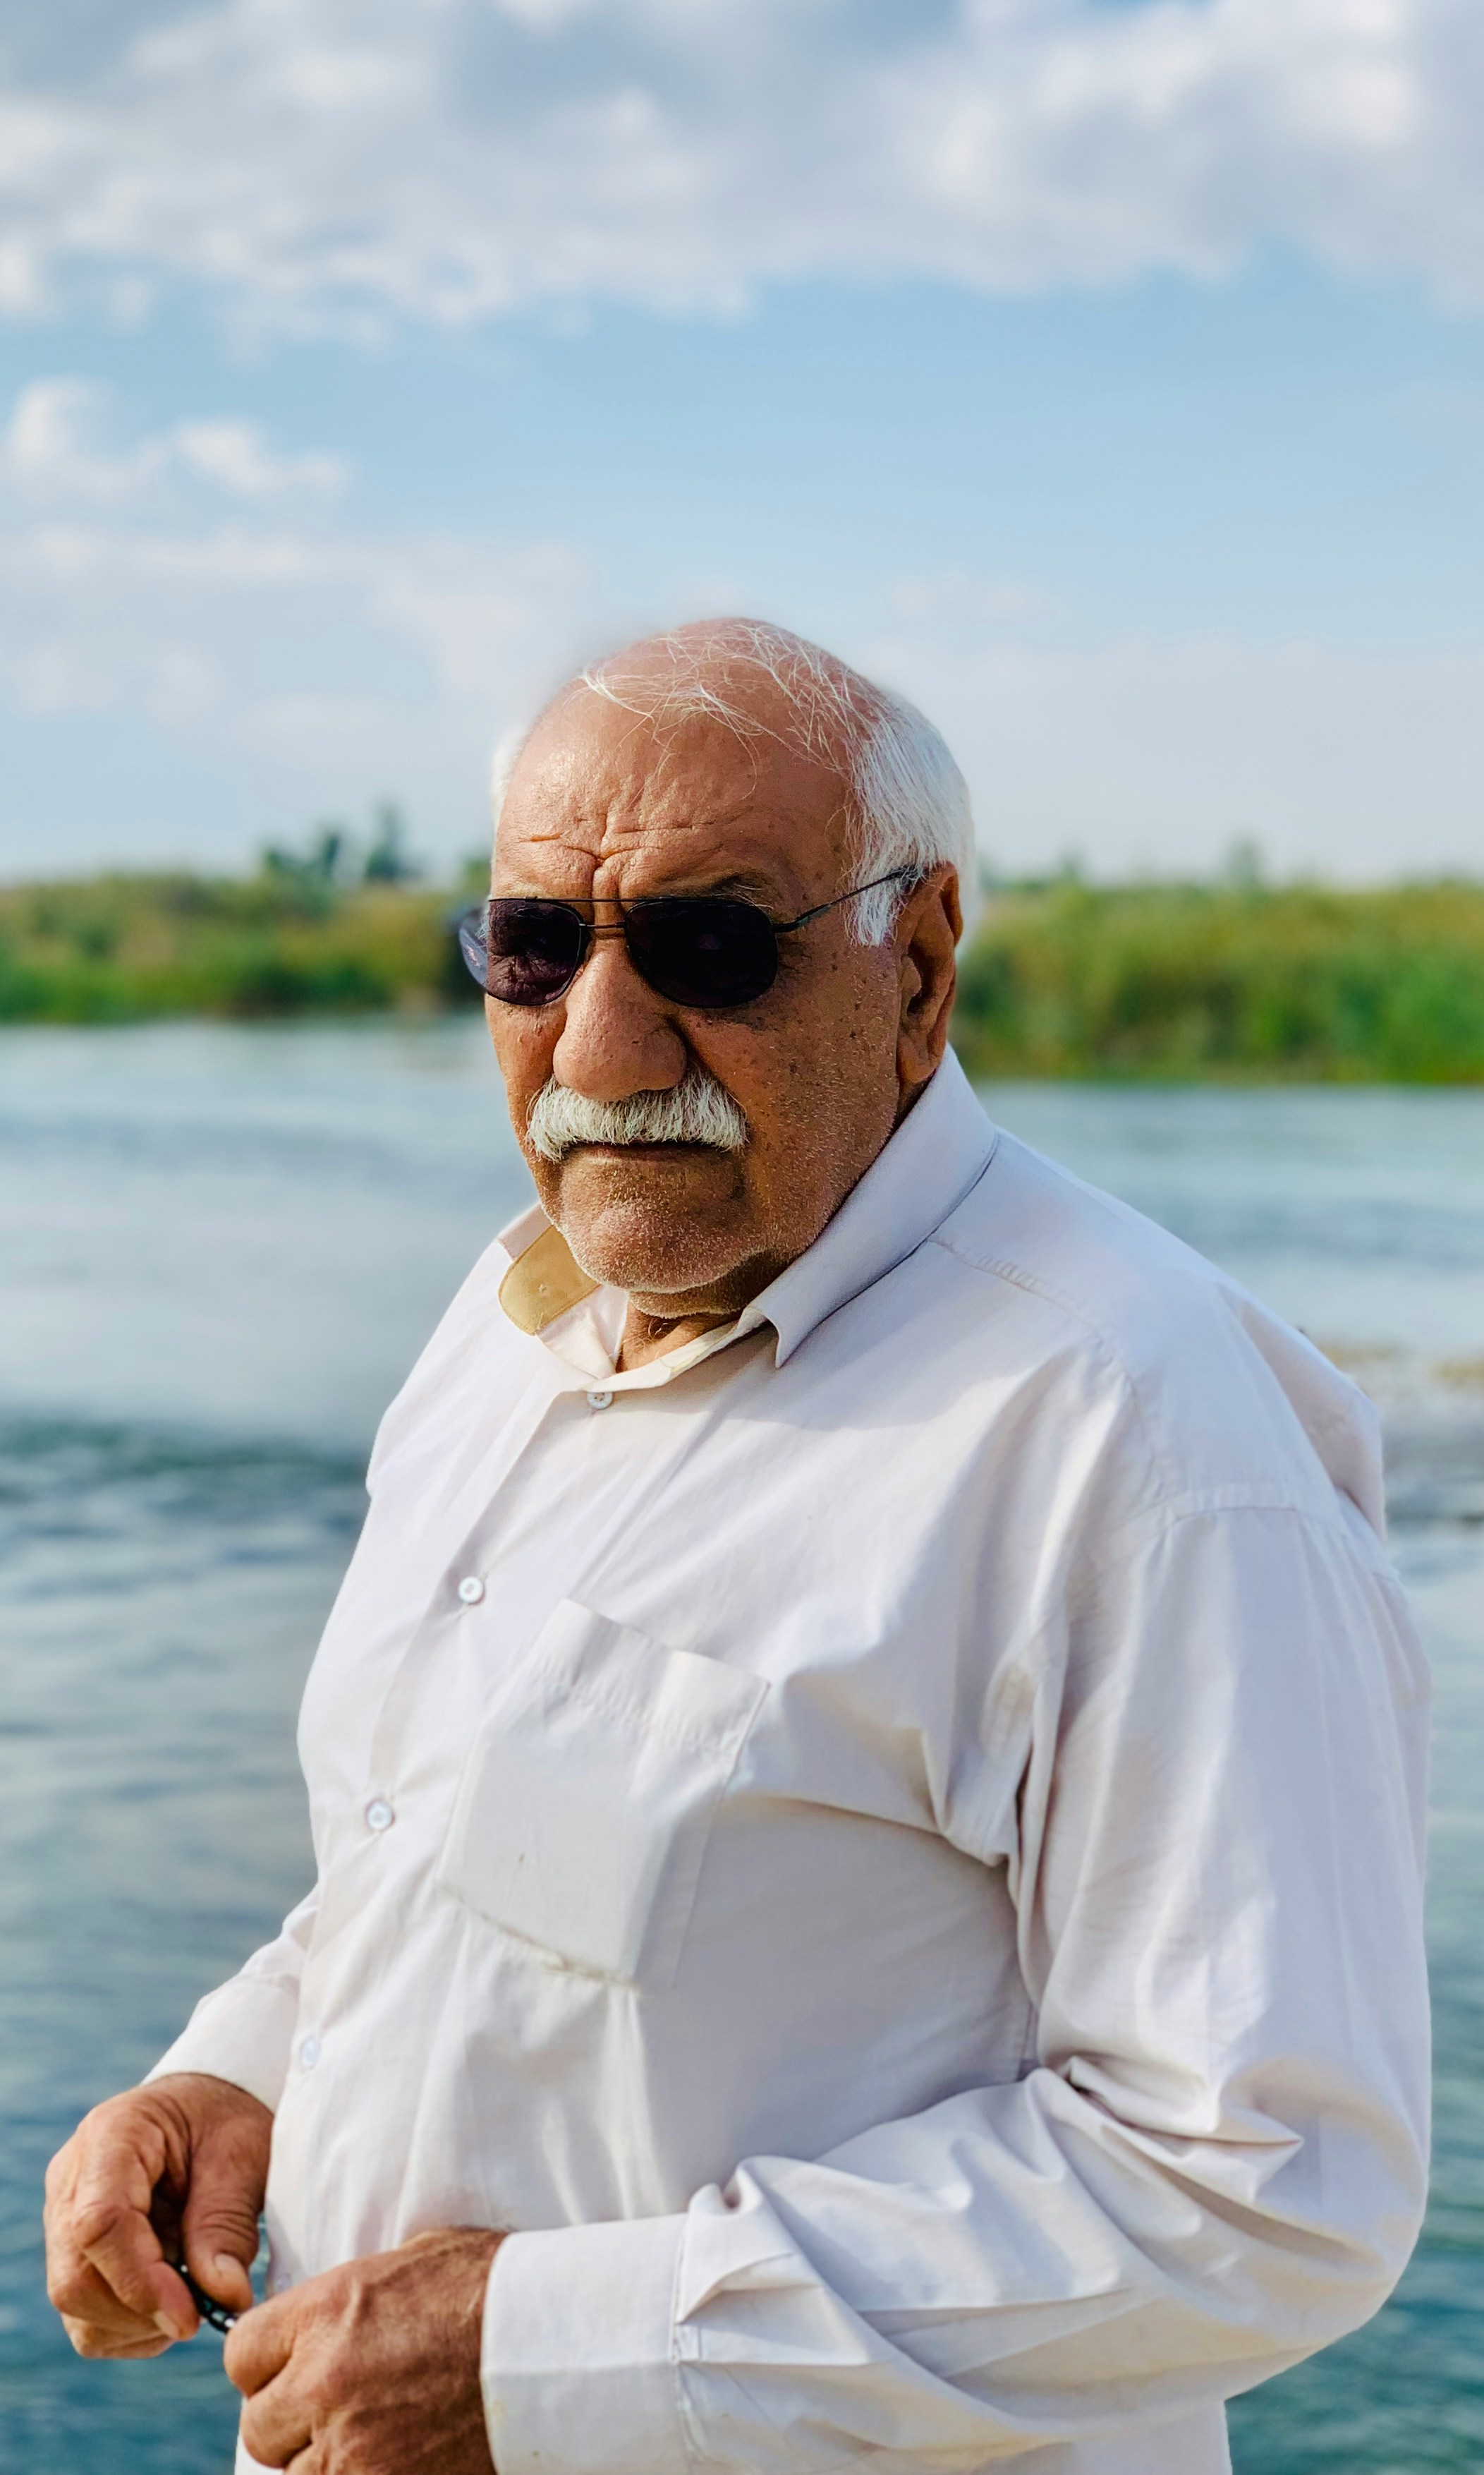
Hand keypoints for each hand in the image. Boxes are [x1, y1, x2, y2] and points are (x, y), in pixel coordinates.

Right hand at [44, 2071, 270, 2356]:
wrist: (207, 2108)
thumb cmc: (226, 2121)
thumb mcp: (243, 2156)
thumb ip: (228, 2224)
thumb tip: (225, 2298)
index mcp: (112, 2135)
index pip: (100, 2224)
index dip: (141, 2283)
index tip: (191, 2317)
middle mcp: (72, 2180)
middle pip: (76, 2277)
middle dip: (142, 2311)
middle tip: (202, 2311)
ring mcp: (63, 2220)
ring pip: (75, 2306)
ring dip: (139, 2324)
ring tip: (191, 2295)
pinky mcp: (72, 2255)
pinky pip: (84, 2318)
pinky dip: (132, 2328)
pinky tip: (171, 2298)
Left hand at [227, 2227, 500, 2472]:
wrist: (551, 2344)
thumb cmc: (490, 2288)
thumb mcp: (406, 2262)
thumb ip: (345, 2298)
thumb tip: (315, 2320)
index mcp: (325, 2313)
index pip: (241, 2354)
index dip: (266, 2365)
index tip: (292, 2369)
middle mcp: (323, 2381)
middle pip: (258, 2425)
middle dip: (291, 2420)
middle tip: (336, 2411)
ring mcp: (351, 2447)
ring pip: (293, 2474)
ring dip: (322, 2461)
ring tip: (370, 2436)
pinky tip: (392, 2461)